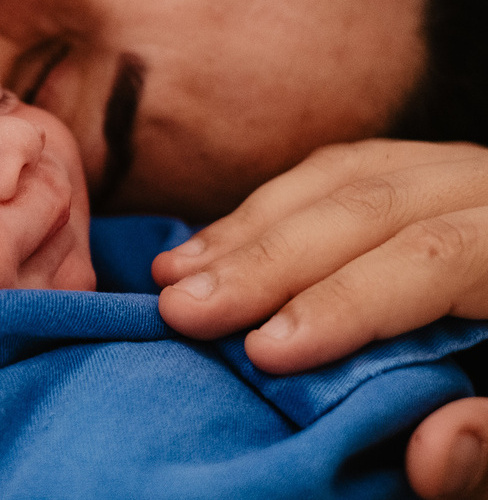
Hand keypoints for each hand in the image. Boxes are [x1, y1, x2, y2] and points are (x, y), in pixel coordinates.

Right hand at [151, 139, 487, 497]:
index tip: (263, 351)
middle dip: (265, 261)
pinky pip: (332, 171)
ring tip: (173, 274)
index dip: (346, 301)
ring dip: (247, 229)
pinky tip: (214, 243)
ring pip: (340, 177)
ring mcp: (451, 170)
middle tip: (181, 307)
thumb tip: (430, 454)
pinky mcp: (414, 169)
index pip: (435, 257)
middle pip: (370, 206)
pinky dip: (264, 209)